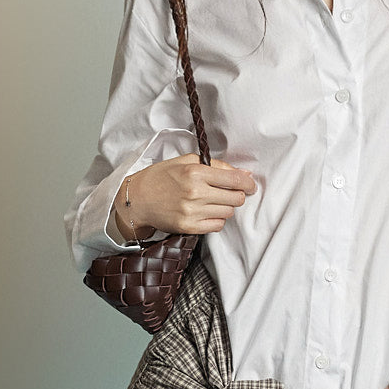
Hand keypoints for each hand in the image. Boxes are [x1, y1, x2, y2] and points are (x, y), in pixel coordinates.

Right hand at [113, 153, 256, 240]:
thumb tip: (244, 174)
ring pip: (228, 213)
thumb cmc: (161, 177)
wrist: (138, 199)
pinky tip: (206, 212)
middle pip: (236, 199)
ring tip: (212, 201)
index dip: (248, 183)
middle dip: (238, 195)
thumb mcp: (187, 162)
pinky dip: (216, 219)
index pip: (235, 180)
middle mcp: (195, 193)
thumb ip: (218, 166)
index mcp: (196, 172)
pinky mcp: (189, 227)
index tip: (251, 185)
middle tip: (230, 193)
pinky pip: (217, 226)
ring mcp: (192, 212)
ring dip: (225, 207)